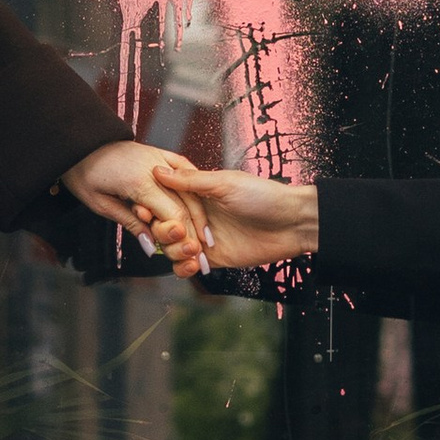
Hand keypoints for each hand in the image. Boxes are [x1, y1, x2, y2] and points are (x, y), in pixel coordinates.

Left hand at [63, 140, 213, 269]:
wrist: (79, 144)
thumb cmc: (84, 174)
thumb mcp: (102, 205)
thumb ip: (131, 224)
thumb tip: (152, 247)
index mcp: (140, 183)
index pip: (174, 215)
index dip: (186, 237)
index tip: (191, 255)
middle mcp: (155, 168)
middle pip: (187, 204)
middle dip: (197, 230)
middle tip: (202, 251)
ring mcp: (160, 158)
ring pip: (190, 188)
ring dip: (201, 212)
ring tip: (206, 234)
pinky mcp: (160, 152)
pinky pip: (186, 168)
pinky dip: (194, 188)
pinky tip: (202, 202)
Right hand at [144, 167, 319, 275]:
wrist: (293, 223)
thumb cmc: (264, 196)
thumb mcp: (225, 183)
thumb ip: (190, 181)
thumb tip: (158, 171)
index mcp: (197, 194)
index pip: (163, 202)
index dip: (152, 208)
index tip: (146, 212)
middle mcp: (198, 216)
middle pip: (164, 227)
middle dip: (164, 232)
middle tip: (178, 232)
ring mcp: (205, 238)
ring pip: (173, 249)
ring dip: (174, 252)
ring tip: (191, 249)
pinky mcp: (215, 258)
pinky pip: (189, 266)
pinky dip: (183, 268)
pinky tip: (193, 264)